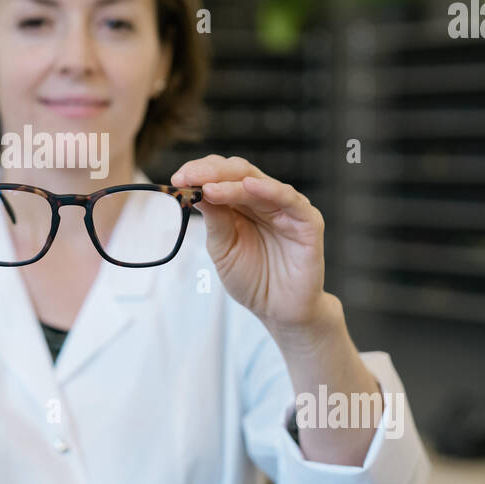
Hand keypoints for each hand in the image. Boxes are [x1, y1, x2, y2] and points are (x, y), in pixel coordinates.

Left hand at [171, 154, 327, 329]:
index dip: (198, 173)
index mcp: (242, 203)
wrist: (279, 311)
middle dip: (210, 172)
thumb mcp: (223, 248)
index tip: (176, 181)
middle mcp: (264, 199)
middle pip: (238, 172)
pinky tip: (250, 186)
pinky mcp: (308, 221)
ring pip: (259, 183)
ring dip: (231, 183)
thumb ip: (215, 220)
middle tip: (186, 178)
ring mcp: (287, 208)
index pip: (220, 176)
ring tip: (209, 187)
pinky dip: (270, 190)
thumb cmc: (252, 279)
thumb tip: (195, 189)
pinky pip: (290, 200)